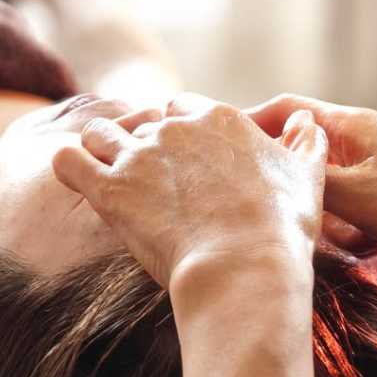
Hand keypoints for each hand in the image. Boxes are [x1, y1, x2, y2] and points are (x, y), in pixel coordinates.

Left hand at [52, 93, 327, 287]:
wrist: (245, 268)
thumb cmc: (281, 227)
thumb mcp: (309, 176)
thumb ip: (307, 141)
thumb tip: (308, 119)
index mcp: (219, 118)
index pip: (185, 109)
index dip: (182, 134)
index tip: (187, 164)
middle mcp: (174, 128)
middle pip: (142, 121)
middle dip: (143, 145)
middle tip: (152, 183)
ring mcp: (138, 156)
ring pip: (99, 132)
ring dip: (101, 149)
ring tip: (112, 178)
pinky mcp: (109, 190)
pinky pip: (68, 160)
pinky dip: (69, 166)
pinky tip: (81, 182)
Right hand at [246, 94, 376, 279]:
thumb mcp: (353, 193)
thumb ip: (305, 177)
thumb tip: (262, 167)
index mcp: (350, 125)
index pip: (284, 111)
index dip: (250, 128)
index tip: (223, 158)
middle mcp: (363, 140)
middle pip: (306, 161)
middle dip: (302, 196)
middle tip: (298, 223)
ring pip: (331, 195)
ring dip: (334, 223)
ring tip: (354, 241)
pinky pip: (358, 215)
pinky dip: (358, 234)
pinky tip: (374, 248)